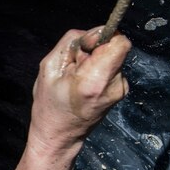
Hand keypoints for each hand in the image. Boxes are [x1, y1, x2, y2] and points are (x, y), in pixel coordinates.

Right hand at [28, 27, 130, 154]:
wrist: (59, 136)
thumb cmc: (49, 105)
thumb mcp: (48, 67)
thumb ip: (72, 43)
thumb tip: (95, 33)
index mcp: (94, 80)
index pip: (119, 42)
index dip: (102, 36)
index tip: (86, 46)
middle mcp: (113, 85)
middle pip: (115, 46)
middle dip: (95, 49)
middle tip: (75, 66)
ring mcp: (120, 90)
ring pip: (113, 56)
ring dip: (96, 60)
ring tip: (78, 77)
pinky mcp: (120, 91)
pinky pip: (113, 67)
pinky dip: (99, 69)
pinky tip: (85, 83)